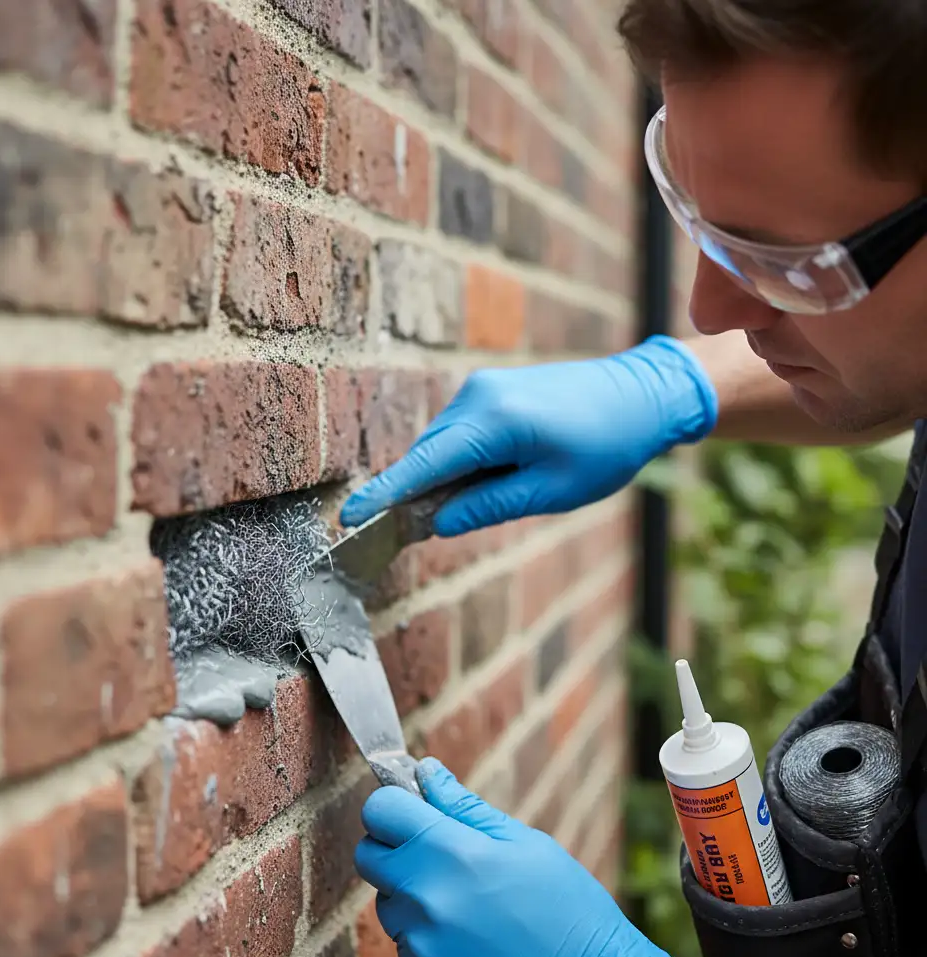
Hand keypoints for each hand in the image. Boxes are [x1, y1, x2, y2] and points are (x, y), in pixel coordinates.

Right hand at [340, 335, 717, 535]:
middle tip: (422, 532)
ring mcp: (484, 387)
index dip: (386, 493)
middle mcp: (479, 396)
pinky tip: (492, 476)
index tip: (351, 517)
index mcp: (495, 421)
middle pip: (429, 455)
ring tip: (486, 499)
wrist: (643, 394)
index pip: (426, 464)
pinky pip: (459, 431)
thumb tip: (438, 522)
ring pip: (443, 444)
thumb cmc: (607, 446)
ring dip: (445, 477)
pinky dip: (460, 459)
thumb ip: (488, 506)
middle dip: (419, 493)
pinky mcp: (491, 389)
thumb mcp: (551, 490)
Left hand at [355, 759, 694, 956]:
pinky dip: (428, 939)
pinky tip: (473, 941)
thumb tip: (426, 773)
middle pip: (369, 856)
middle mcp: (423, 899)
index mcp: (449, 853)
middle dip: (396, 847)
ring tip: (470, 905)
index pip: (380, 810)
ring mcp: (419, 946)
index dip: (394, 804)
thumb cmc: (569, 911)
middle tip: (441, 855)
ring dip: (412, 896)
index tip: (414, 810)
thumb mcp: (525, 844)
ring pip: (389, 903)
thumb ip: (465, 808)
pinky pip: (407, 946)